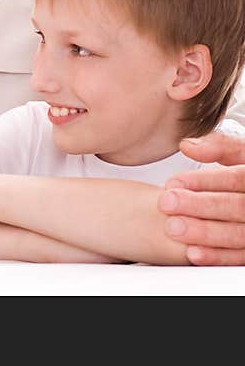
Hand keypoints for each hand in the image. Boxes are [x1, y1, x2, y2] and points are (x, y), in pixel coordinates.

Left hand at [159, 131, 244, 264]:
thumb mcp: (241, 154)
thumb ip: (219, 147)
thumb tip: (187, 145)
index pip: (237, 179)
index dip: (205, 180)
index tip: (173, 182)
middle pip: (237, 207)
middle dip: (200, 206)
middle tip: (166, 203)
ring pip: (239, 235)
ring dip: (205, 233)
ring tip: (173, 227)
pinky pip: (240, 258)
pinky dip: (218, 256)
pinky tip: (192, 252)